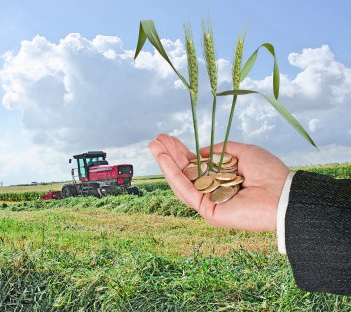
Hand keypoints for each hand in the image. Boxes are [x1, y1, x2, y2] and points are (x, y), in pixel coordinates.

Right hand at [149, 134, 289, 231]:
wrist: (282, 193)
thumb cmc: (268, 172)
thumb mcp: (244, 152)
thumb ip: (221, 150)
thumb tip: (200, 152)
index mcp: (221, 178)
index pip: (196, 165)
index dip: (181, 152)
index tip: (168, 138)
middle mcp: (213, 190)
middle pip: (185, 172)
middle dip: (169, 155)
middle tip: (155, 140)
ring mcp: (209, 201)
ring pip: (182, 182)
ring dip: (166, 163)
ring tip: (154, 146)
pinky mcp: (208, 211)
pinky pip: (187, 192)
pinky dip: (173, 176)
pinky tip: (164, 160)